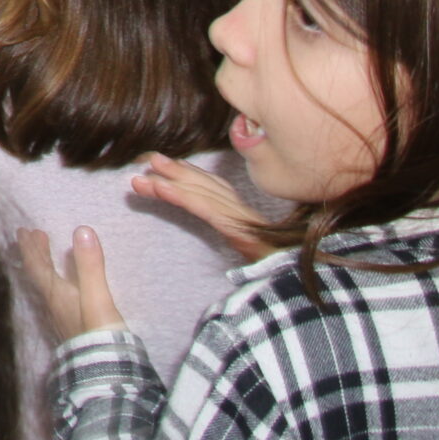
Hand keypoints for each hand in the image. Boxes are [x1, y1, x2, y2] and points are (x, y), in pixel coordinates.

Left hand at [16, 226, 125, 342]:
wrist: (105, 371)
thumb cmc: (99, 332)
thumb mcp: (97, 296)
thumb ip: (90, 265)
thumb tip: (82, 229)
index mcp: (56, 295)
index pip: (38, 267)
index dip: (30, 248)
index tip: (22, 230)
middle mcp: (54, 305)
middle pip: (40, 275)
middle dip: (35, 254)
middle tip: (31, 235)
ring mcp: (63, 317)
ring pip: (47, 286)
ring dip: (43, 266)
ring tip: (43, 254)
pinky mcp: (73, 327)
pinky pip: (56, 297)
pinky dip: (55, 282)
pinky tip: (62, 287)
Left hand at [129, 155, 273, 262]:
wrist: (296, 279)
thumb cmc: (276, 268)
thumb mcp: (248, 250)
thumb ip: (234, 237)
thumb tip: (224, 234)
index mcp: (243, 214)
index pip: (213, 187)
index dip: (189, 174)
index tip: (166, 166)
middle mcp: (241, 210)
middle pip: (204, 184)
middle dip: (174, 171)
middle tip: (146, 160)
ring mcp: (240, 217)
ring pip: (200, 193)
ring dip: (169, 181)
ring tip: (142, 176)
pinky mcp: (237, 228)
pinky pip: (205, 209)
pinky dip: (181, 196)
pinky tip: (161, 189)